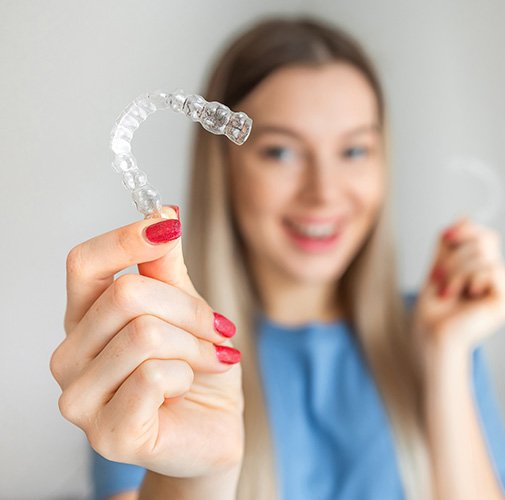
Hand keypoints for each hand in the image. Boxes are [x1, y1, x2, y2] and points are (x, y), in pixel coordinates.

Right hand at [50, 207, 242, 479]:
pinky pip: (156, 376)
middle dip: (190, 309)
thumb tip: (161, 214)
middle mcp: (70, 357)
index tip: (168, 227)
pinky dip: (189, 375)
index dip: (126, 239)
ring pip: (144, 334)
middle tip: (219, 328)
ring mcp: (81, 400)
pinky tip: (189, 389)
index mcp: (85, 321)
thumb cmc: (197, 372)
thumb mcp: (187, 311)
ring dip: (196, 345)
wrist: (214, 431)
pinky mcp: (107, 433)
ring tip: (211, 359)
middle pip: (127, 296)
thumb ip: (166, 269)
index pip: (83, 263)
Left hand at [412, 216, 504, 353]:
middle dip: (456, 256)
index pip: (485, 236)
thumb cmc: (433, 307)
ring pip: (485, 254)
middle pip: (486, 240)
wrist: (431, 334)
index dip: (466, 230)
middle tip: (439, 278)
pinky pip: (493, 268)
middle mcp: (499, 280)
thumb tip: (464, 216)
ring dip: (456, 270)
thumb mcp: (440, 266)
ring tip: (447, 290)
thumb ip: (451, 244)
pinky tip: (463, 295)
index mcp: (485, 271)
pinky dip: (469, 277)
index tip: (445, 237)